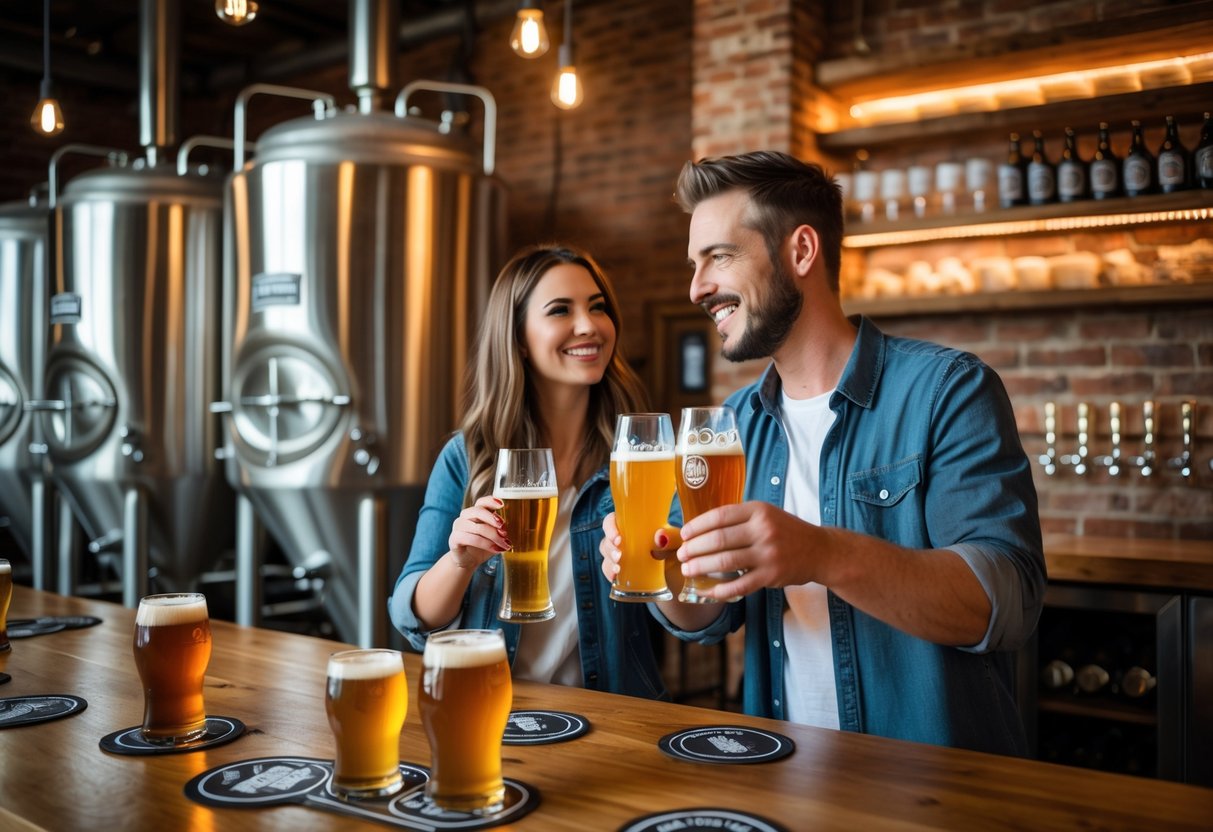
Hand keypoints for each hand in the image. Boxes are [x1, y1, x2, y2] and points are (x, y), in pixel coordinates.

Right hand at [447, 496, 509, 569]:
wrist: (468, 562)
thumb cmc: (482, 546)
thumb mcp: (494, 536)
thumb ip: (500, 530)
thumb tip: (508, 528)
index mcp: (475, 512)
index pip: (481, 501)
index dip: (491, 501)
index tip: (502, 505)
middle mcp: (465, 517)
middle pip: (478, 511)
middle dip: (493, 519)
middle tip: (504, 529)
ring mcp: (458, 527)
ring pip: (477, 527)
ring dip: (493, 536)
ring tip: (504, 544)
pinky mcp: (454, 539)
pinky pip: (471, 539)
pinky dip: (486, 544)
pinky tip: (495, 549)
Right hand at [598, 513, 681, 582]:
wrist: (679, 575)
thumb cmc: (676, 551)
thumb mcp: (677, 543)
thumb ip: (671, 537)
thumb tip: (659, 537)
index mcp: (634, 526)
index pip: (612, 521)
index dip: (610, 528)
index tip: (618, 539)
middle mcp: (625, 539)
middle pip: (607, 540)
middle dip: (610, 549)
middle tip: (619, 556)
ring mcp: (622, 556)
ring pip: (606, 556)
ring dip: (609, 562)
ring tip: (618, 569)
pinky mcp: (622, 572)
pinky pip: (609, 571)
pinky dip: (610, 574)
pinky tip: (615, 577)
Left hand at [678, 501, 820, 599]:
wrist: (820, 550)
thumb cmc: (786, 531)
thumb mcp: (766, 515)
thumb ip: (739, 519)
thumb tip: (700, 529)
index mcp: (758, 511)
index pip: (719, 516)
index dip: (697, 526)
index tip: (684, 534)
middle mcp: (763, 530)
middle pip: (718, 539)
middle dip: (694, 548)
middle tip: (682, 554)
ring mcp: (768, 554)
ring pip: (725, 561)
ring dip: (701, 567)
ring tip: (687, 570)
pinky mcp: (771, 576)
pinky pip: (739, 585)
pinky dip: (720, 589)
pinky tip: (708, 590)